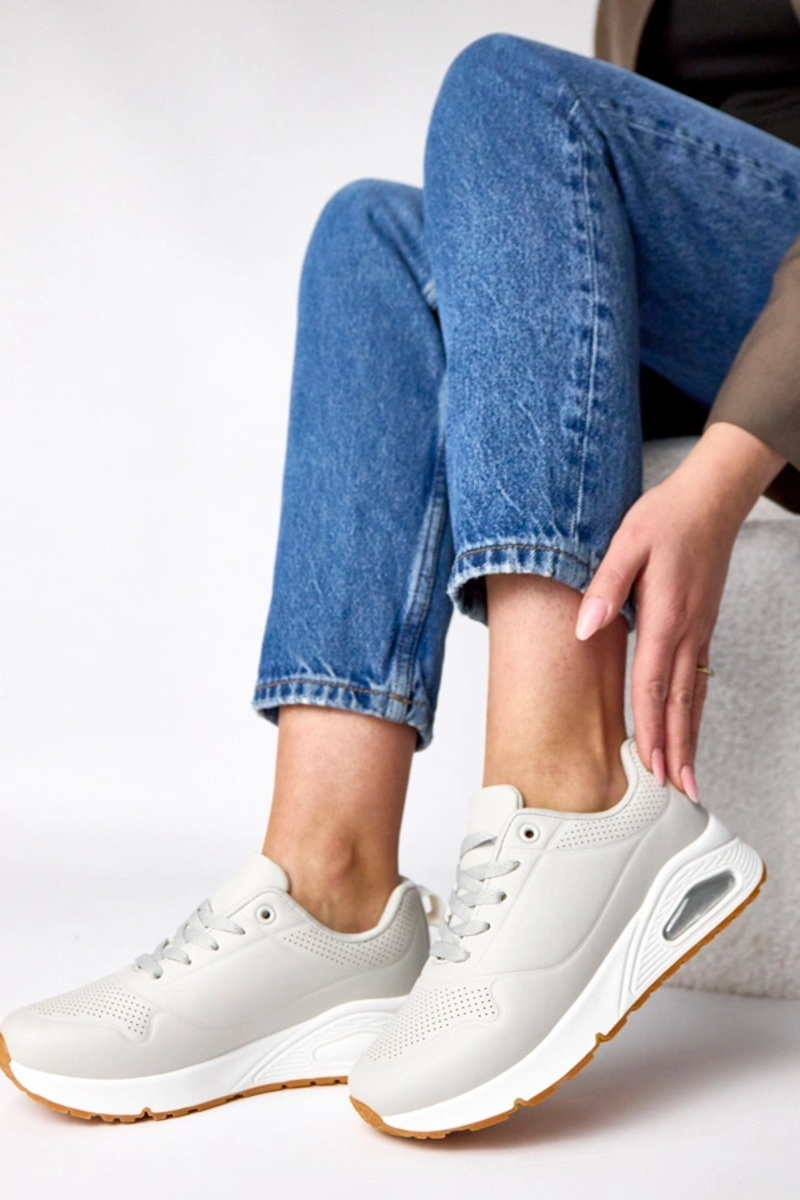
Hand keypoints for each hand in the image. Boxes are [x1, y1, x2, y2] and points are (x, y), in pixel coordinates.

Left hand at [573, 452, 747, 799]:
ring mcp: (699, 630)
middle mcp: (688, 630)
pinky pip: (699, 678)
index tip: (650, 764)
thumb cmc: (666, 516)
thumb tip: (585, 627)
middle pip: (681, 702)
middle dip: (677, 749)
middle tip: (677, 792)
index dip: (651, 728)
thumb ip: (605, 586)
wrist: (709, 499)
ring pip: (695, 695)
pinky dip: (694, 710)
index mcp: (665, 615)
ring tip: (688, 777)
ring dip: (690, 737)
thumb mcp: (626, 541)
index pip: (654, 683)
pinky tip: (689, 727)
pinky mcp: (701, 626)